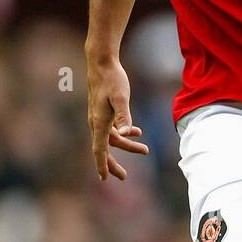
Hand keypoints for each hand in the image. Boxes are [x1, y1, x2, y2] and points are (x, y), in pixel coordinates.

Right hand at [86, 56, 149, 180]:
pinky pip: (113, 128)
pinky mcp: (103, 110)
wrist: (101, 63)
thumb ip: (124, 115)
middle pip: (104, 149)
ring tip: (145, 150)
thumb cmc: (112, 79)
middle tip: (124, 177)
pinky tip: (137, 131)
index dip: (102, 165)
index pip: (99, 149)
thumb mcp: (121, 97)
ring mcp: (99, 117)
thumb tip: (126, 133)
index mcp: (99, 122)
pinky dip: (125, 133)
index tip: (104, 179)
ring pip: (112, 138)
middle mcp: (96, 122)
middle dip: (113, 164)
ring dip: (127, 146)